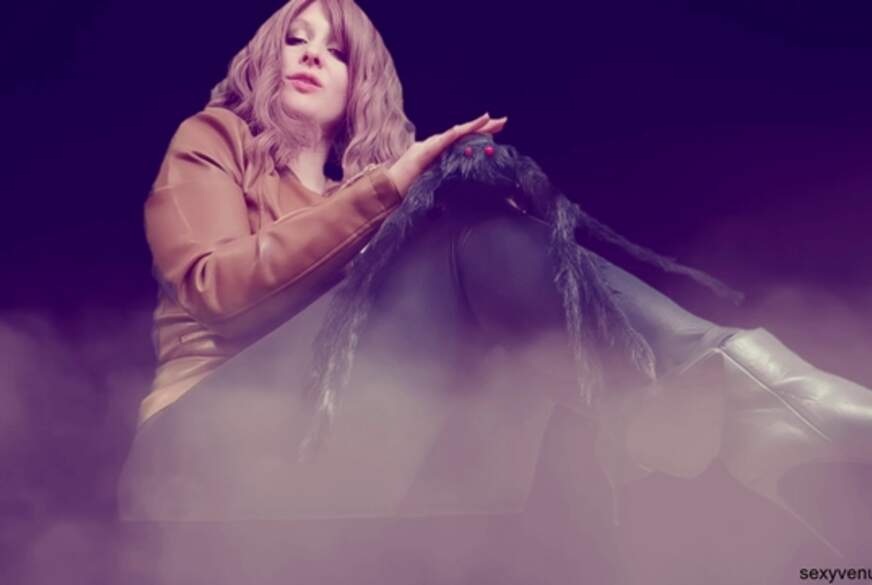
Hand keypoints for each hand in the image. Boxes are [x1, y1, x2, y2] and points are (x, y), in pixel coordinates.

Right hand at [386, 113, 507, 196]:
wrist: (392, 190)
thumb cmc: (412, 186)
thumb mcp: (437, 179)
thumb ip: (448, 174)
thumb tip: (463, 178)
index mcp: (443, 151)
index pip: (465, 139)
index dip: (482, 132)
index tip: (499, 128)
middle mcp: (438, 145)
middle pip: (464, 133)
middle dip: (484, 126)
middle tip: (503, 120)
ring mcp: (430, 147)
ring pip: (454, 134)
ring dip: (471, 126)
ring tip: (487, 119)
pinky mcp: (423, 153)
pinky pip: (440, 142)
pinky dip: (451, 135)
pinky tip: (461, 129)